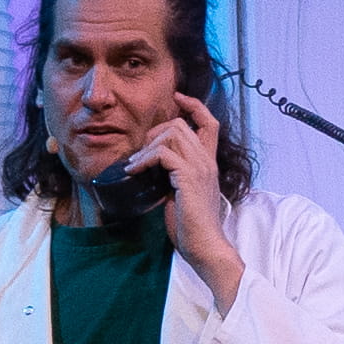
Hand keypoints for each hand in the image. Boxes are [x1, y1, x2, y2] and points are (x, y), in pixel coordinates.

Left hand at [145, 94, 241, 291]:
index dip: (194, 105)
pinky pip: (162, 153)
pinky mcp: (188, 177)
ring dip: (146, 147)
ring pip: (171, 134)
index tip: (177, 98)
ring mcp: (200, 167)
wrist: (205, 246)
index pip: (210, 122)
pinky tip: (134, 171)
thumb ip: (172, 176)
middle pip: (182, 124)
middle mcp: (207, 161)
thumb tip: (149, 168)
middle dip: (156, 130)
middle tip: (141, 152)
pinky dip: (144, 159)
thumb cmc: (191, 226)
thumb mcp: (180, 193)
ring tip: (134, 164)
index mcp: (208, 163)